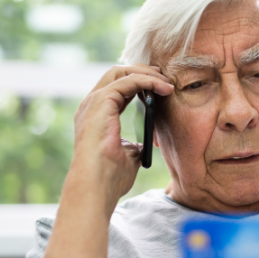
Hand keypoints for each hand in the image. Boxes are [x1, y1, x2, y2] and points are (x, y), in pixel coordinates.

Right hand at [70, 64, 173, 213]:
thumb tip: (145, 145)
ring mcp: (93, 102)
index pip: (117, 89)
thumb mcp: (128, 157)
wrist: (97, 186)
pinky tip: (164, 88)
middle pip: (117, 74)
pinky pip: (128, 80)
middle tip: (166, 79)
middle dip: (143, 72)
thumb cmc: (110, 178)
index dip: (139, 84)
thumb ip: (134, 146)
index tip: (161, 89)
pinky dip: (148, 81)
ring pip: (121, 72)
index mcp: (96, 117)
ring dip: (147, 74)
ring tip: (167, 83)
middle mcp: (91, 105)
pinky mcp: (101, 101)